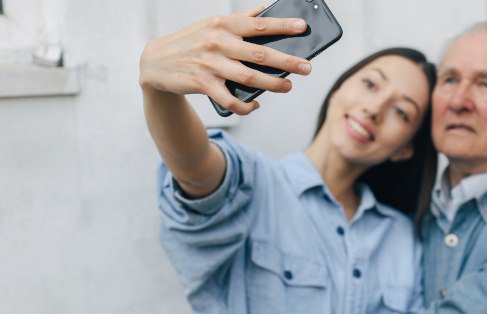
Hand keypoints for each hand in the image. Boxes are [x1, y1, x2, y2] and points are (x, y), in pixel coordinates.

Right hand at [139, 6, 312, 115]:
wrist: (156, 62)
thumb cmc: (193, 41)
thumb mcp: (212, 24)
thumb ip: (241, 19)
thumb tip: (267, 10)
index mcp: (223, 24)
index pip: (258, 24)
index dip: (282, 26)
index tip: (303, 27)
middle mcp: (217, 42)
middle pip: (259, 53)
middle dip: (286, 61)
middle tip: (307, 67)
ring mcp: (210, 64)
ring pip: (248, 78)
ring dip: (272, 84)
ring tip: (288, 86)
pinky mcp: (202, 84)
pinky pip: (230, 100)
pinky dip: (246, 105)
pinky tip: (255, 105)